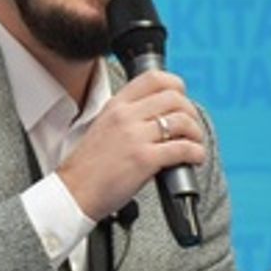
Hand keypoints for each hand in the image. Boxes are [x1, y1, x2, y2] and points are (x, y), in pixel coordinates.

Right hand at [57, 70, 205, 220]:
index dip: (175, 86)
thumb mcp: (102, 127)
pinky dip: (196, 153)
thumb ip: (127, 117)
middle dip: (190, 112)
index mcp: (115, 105)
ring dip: (196, 133)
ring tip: (194, 144)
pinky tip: (194, 158)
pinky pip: (183, 148)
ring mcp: (135, 136)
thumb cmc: (88, 167)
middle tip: (190, 127)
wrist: (74, 192)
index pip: (153, 78)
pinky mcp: (144, 159)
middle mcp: (125, 115)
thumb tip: (158, 116)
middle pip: (174, 98)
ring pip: (182, 121)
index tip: (181, 99)